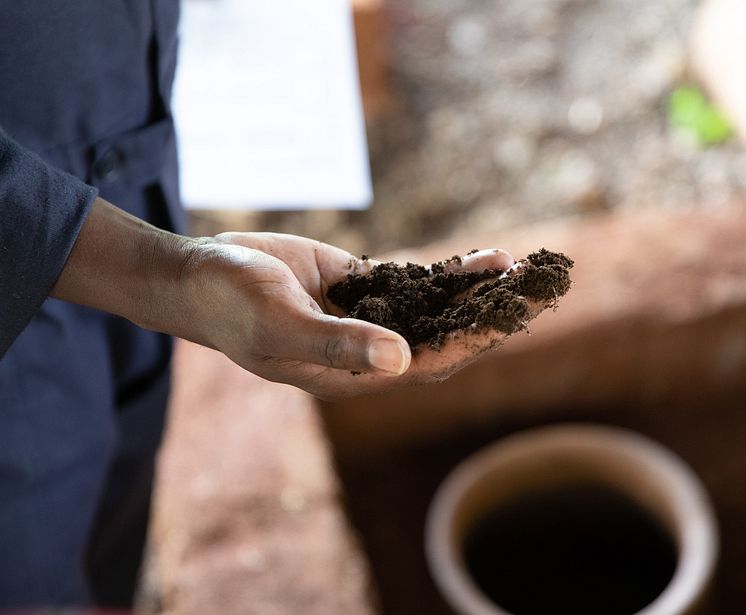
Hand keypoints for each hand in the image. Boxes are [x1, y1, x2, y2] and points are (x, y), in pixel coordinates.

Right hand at [176, 231, 516, 398]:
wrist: (204, 275)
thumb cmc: (232, 306)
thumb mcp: (280, 325)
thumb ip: (337, 345)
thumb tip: (401, 363)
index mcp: (353, 373)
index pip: (430, 362)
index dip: (475, 340)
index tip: (516, 317)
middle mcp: (368, 350)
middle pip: (445, 337)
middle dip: (492, 316)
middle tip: (542, 289)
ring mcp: (367, 318)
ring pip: (436, 309)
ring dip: (479, 293)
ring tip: (524, 270)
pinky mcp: (360, 288)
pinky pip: (414, 282)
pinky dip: (448, 273)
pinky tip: (484, 259)